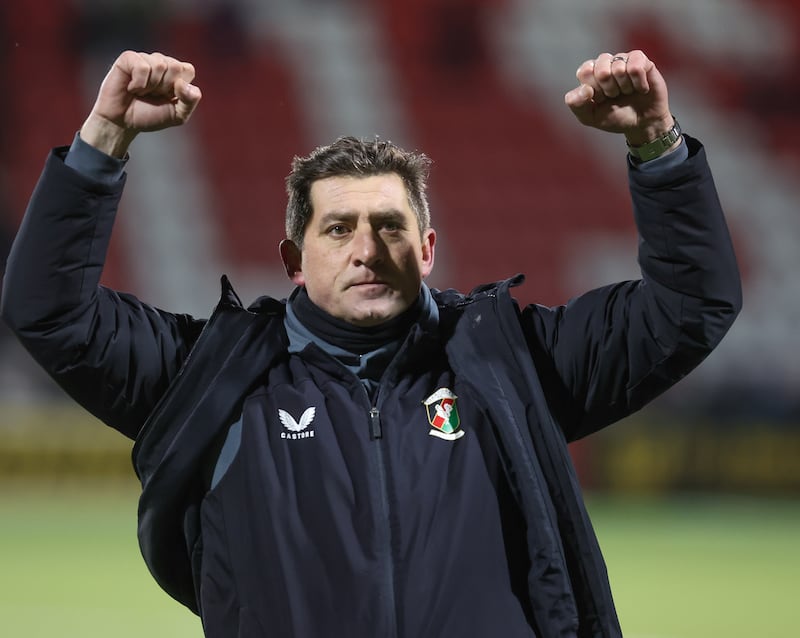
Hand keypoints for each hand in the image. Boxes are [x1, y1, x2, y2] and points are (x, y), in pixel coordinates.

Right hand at [80, 51, 201, 156]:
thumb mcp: (177, 115)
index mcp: (175, 74)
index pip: (188, 70)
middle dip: (166, 87)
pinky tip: (132, 88)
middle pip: (176, 66)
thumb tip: (184, 84)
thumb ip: (190, 101)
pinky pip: (142, 66)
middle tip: (153, 95)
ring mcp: (145, 59)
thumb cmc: (150, 117)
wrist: (123, 122)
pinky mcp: (128, 58)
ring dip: (151, 86)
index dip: (180, 87)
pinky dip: (139, 83)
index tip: (168, 97)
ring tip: (142, 92)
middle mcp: (161, 63)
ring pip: (160, 65)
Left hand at [564, 50, 674, 146]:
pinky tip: (640, 88)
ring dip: (624, 87)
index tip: (600, 99)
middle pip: (601, 68)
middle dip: (609, 88)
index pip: (585, 71)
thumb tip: (584, 89)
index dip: (594, 89)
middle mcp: (606, 64)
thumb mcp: (590, 117)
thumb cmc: (615, 118)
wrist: (643, 124)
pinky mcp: (643, 61)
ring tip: (628, 92)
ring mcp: (624, 60)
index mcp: (590, 74)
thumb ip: (577, 104)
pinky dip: (638, 83)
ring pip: (619, 67)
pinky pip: (636, 66)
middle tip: (615, 96)